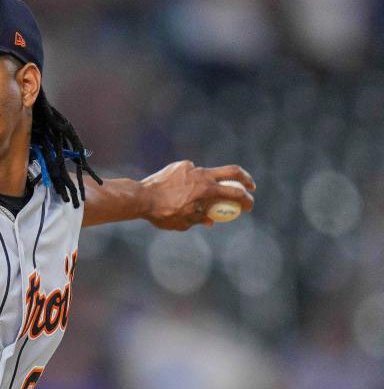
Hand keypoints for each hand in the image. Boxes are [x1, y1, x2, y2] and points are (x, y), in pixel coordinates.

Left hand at [140, 161, 255, 230]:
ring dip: (213, 183)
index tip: (249, 206)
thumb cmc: (162, 213)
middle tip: (249, 186)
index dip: (246, 200)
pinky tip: (180, 191)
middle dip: (245, 178)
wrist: (140, 197)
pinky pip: (191, 172)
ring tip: (201, 196)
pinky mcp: (179, 165)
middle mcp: (202, 175)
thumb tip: (212, 220)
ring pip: (209, 172)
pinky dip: (192, 181)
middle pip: (232, 171)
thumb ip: (200, 220)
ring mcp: (190, 167)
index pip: (235, 193)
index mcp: (206, 189)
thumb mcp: (184, 223)